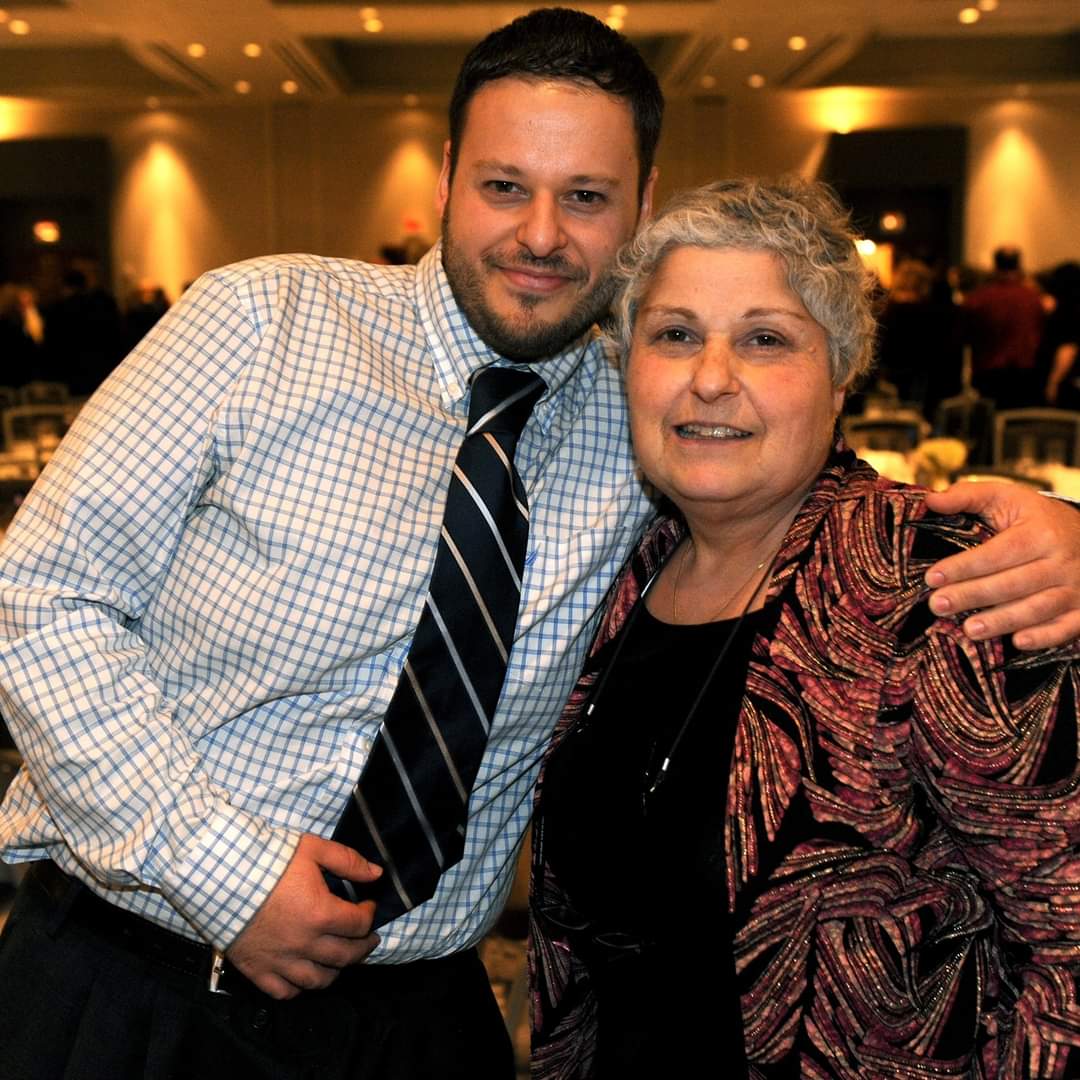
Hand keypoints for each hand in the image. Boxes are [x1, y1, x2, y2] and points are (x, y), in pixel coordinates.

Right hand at [227, 833, 382, 998]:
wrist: (218, 876)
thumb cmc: (267, 860)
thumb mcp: (312, 849)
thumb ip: (348, 861)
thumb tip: (376, 873)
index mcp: (321, 914)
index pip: (359, 925)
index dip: (369, 914)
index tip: (367, 905)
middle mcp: (305, 944)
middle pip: (346, 956)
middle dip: (363, 946)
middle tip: (367, 937)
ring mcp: (281, 961)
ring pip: (320, 980)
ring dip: (336, 970)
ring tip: (340, 958)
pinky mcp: (258, 971)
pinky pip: (286, 992)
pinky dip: (300, 987)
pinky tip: (305, 975)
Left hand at [923, 481, 1079, 649]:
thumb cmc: (1034, 518)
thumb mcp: (1006, 497)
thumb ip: (968, 496)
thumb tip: (931, 500)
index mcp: (1040, 532)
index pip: (998, 553)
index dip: (964, 566)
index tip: (932, 577)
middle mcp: (1061, 561)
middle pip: (1013, 583)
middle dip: (973, 596)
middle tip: (938, 606)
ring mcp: (1075, 587)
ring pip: (1038, 608)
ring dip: (1002, 621)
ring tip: (968, 630)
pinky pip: (1067, 627)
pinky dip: (1044, 637)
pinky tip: (1017, 642)